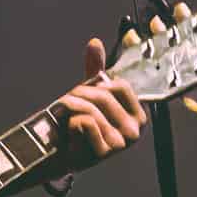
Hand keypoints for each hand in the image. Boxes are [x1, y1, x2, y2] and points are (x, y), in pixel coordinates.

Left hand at [54, 36, 146, 169]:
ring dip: (71, 108)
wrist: (58, 154)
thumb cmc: (77, 125)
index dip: (97, 84)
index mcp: (137, 116)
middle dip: (79, 95)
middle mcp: (134, 132)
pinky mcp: (104, 153)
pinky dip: (71, 123)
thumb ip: (95, 70)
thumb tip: (94, 42)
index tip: (85, 92)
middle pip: (103, 96)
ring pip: (92, 110)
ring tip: (65, 116)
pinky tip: (70, 133)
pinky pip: (85, 122)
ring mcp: (121, 144)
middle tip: (67, 102)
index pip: (120, 85)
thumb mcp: (89, 96)